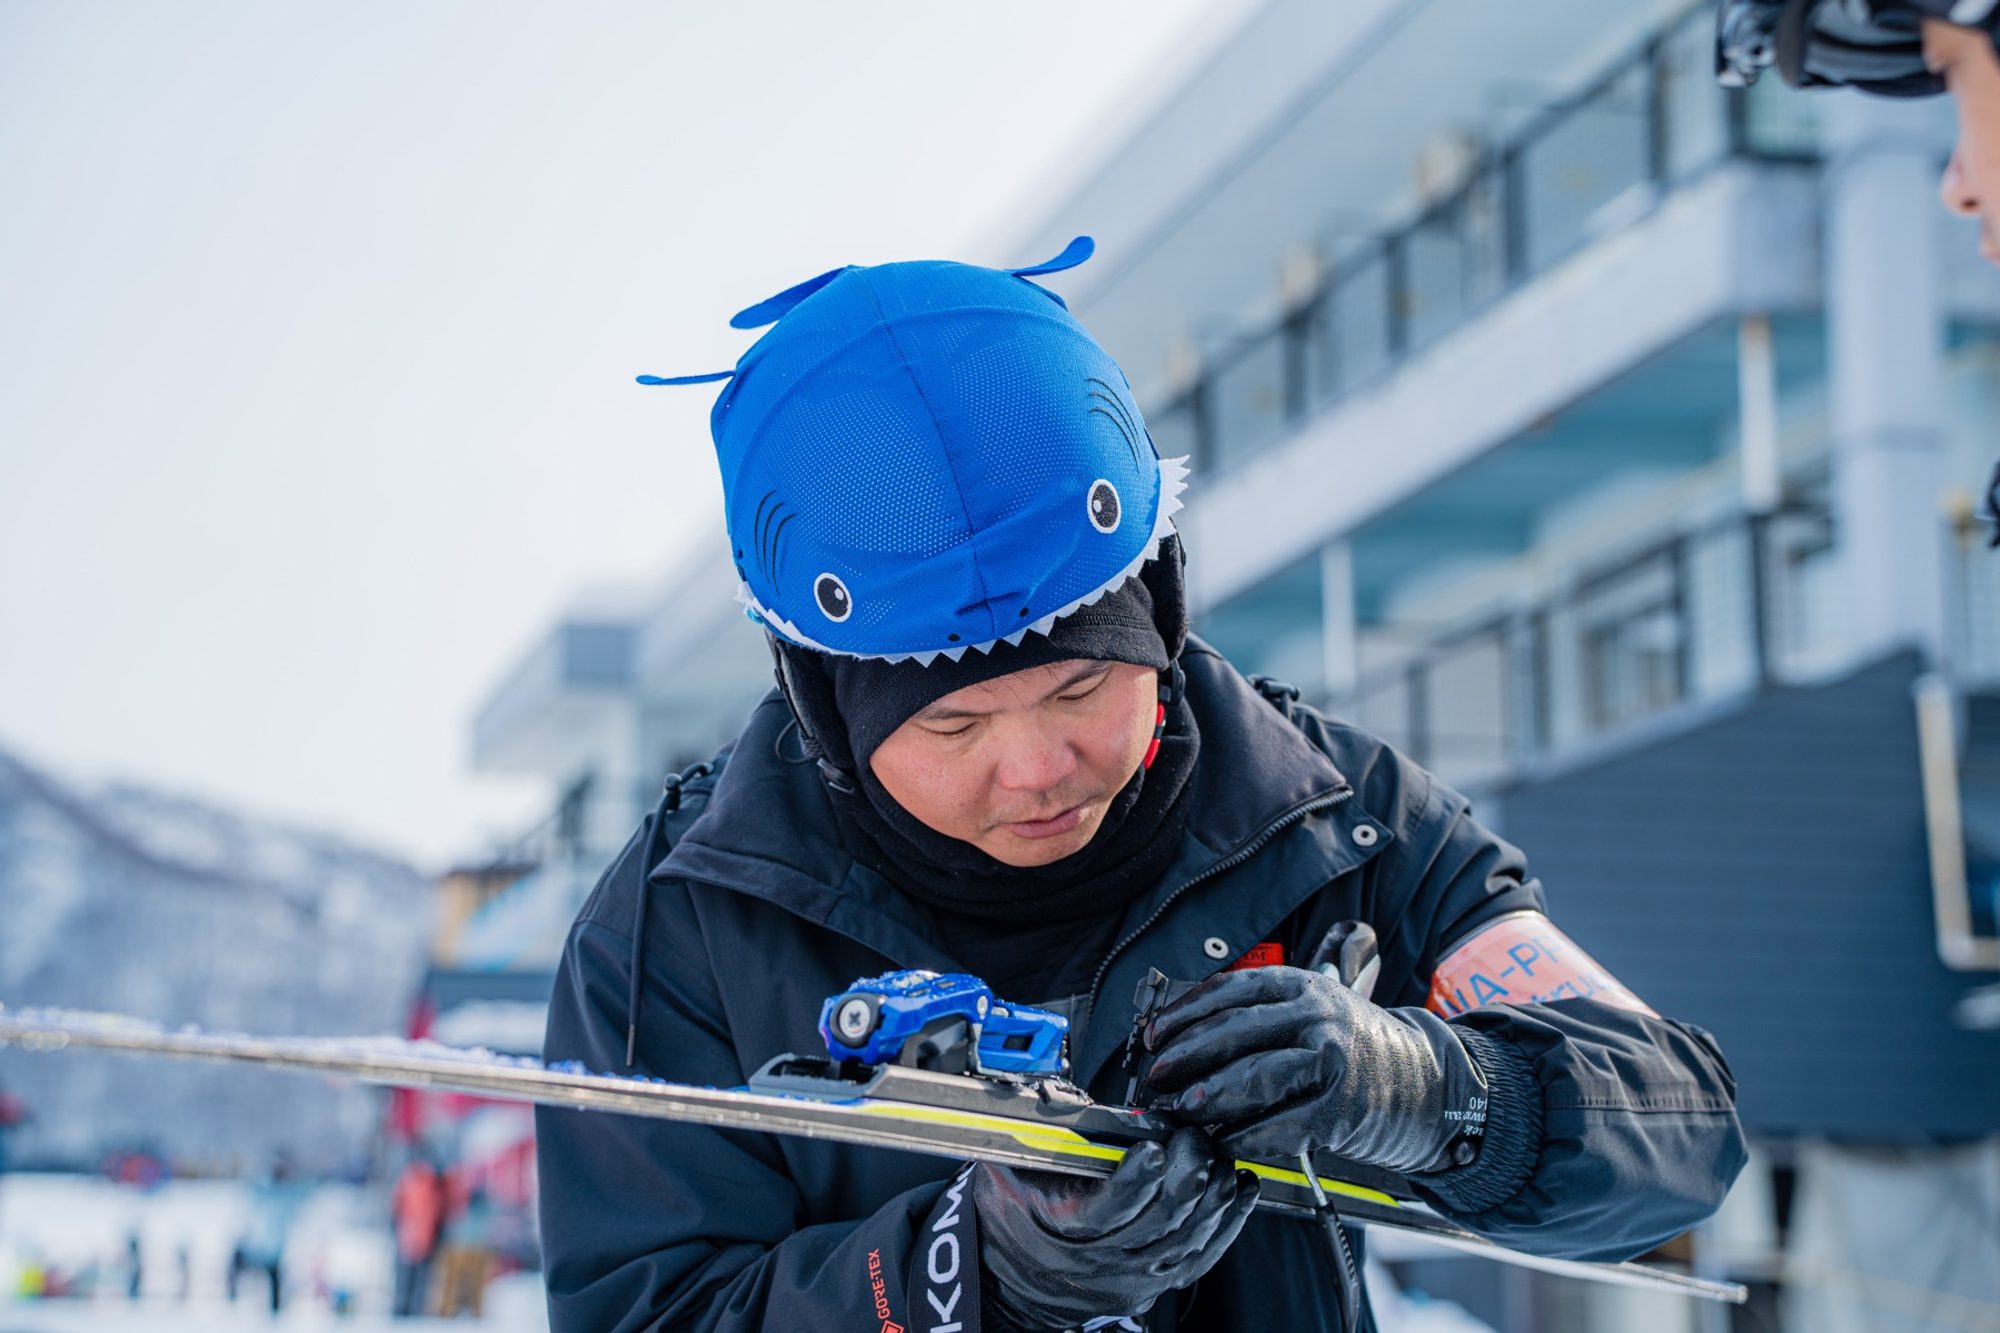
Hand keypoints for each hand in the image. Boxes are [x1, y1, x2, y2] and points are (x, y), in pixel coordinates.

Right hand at [971, 1126, 1258, 1328]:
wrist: (1011, 1275)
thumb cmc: (1014, 1208)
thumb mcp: (1010, 1164)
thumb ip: (1042, 1132)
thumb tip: (1081, 1099)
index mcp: (1062, 1227)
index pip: (1108, 1209)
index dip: (1137, 1179)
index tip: (1156, 1147)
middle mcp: (1103, 1259)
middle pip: (1162, 1220)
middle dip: (1188, 1171)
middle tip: (1194, 1136)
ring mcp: (1135, 1275)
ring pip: (1190, 1237)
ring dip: (1213, 1192)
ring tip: (1218, 1154)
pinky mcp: (1158, 1280)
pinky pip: (1205, 1255)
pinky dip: (1229, 1221)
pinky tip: (1240, 1187)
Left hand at [1143, 965, 1486, 1173]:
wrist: (1427, 1083)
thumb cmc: (1355, 1048)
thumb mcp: (1316, 1010)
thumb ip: (1262, 1013)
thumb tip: (1184, 1030)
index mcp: (1303, 985)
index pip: (1231, 990)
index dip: (1184, 1013)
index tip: (1152, 1037)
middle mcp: (1317, 1015)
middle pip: (1235, 1032)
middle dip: (1186, 1057)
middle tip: (1155, 1079)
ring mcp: (1332, 1060)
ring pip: (1255, 1076)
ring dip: (1210, 1097)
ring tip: (1182, 1112)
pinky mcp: (1341, 1108)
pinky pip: (1281, 1124)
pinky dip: (1246, 1136)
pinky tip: (1224, 1142)